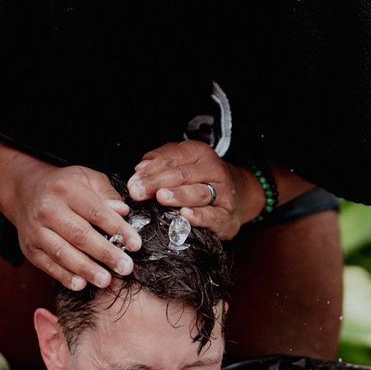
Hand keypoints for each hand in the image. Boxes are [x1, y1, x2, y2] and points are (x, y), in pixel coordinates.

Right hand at [5, 164, 140, 291]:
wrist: (25, 192)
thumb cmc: (65, 186)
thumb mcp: (86, 178)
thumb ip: (106, 193)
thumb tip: (123, 211)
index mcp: (67, 190)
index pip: (96, 212)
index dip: (117, 229)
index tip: (135, 244)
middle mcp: (48, 210)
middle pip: (80, 235)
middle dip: (105, 253)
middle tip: (126, 267)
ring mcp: (36, 230)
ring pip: (62, 252)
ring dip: (86, 269)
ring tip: (106, 280)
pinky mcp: (29, 248)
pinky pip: (48, 265)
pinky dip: (64, 276)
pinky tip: (81, 284)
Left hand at [128, 141, 259, 240]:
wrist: (237, 193)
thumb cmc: (199, 178)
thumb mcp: (180, 162)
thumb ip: (159, 162)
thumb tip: (140, 168)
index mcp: (199, 153)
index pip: (172, 159)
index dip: (150, 170)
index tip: (133, 182)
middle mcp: (213, 170)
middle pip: (182, 175)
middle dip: (157, 183)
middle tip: (138, 192)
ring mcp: (223, 192)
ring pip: (199, 192)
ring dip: (178, 195)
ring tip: (161, 197)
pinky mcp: (227, 215)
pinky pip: (213, 216)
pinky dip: (200, 216)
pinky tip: (185, 215)